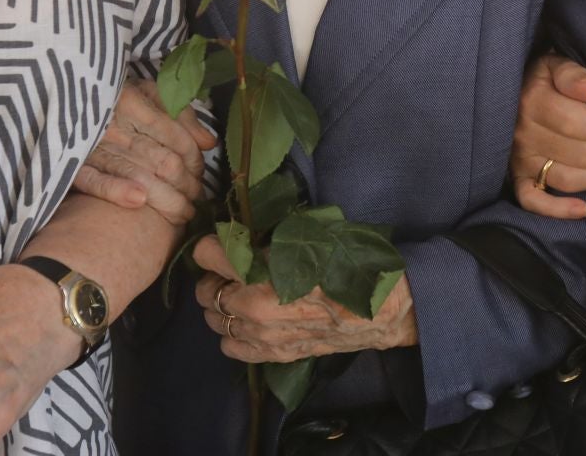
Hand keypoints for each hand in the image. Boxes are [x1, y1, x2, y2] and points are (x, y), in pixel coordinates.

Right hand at [72, 78, 213, 226]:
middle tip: (197, 198)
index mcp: (132, 101)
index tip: (201, 173)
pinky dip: (117, 191)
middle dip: (187, 185)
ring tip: (183, 214)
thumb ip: (182, 116)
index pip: (176, 137)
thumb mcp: (150, 95)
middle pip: (163, 162)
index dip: (194, 159)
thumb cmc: (117, 99)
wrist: (66, 100)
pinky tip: (139, 202)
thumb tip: (210, 143)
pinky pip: (95, 182)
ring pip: (138, 176)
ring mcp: (91, 145)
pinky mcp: (73, 166)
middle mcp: (112, 122)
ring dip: (166, 200)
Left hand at [193, 236, 416, 361]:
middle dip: (214, 278)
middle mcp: (254, 306)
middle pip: (206, 291)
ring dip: (222, 306)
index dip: (211, 246)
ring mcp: (261, 335)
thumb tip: (242, 230)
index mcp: (261, 270)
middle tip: (230, 271)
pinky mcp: (272, 354)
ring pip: (215, 321)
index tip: (219, 243)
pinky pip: (230, 347)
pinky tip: (249, 322)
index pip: (208, 254)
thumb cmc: (347, 264)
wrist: (380, 308)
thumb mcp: (308, 234)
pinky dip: (233, 334)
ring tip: (240, 296)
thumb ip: (269, 236)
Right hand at [511, 53, 585, 219]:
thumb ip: (571, 73)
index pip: (573, 123)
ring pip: (566, 179)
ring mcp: (519, 158)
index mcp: (533, 101)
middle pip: (577, 154)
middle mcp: (523, 133)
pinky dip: (557, 210)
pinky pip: (532, 200)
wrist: (504, 92)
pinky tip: (584, 210)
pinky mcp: (517, 176)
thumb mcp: (553, 64)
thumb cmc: (540, 79)